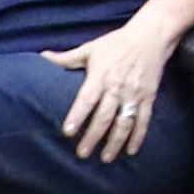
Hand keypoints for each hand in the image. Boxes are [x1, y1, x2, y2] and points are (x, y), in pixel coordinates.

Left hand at [43, 18, 174, 162]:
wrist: (152, 35)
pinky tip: (131, 151)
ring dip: (115, 142)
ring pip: (124, 122)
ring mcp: (134, 94)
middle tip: (82, 154)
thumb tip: (42, 56)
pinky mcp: (148, 97)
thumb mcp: (90, 48)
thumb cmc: (117, 42)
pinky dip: (138, 136)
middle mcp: (118, 87)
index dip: (77, 116)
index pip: (86, 99)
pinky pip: (144, 120)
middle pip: (104, 116)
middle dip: (93, 137)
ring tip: (106, 158)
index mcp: (101, 76)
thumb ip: (66, 58)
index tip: (67, 132)